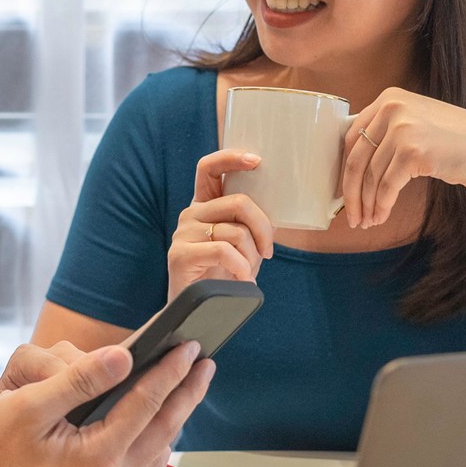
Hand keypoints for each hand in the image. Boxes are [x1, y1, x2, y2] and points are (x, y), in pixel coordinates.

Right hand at [0, 341, 214, 466]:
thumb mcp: (28, 405)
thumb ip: (79, 379)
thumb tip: (123, 355)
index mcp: (96, 458)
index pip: (146, 404)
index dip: (169, 370)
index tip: (188, 344)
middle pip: (163, 429)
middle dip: (185, 393)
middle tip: (204, 361)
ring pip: (159, 453)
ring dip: (175, 418)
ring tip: (187, 388)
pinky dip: (158, 449)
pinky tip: (159, 432)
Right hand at [167, 149, 275, 298]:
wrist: (197, 309)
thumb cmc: (224, 274)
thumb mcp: (243, 243)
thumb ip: (252, 222)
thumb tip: (284, 203)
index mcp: (204, 205)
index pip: (209, 167)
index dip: (231, 158)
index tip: (257, 161)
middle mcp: (191, 213)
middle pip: (238, 202)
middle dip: (263, 228)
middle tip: (268, 251)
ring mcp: (183, 233)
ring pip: (236, 230)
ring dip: (252, 255)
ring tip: (248, 272)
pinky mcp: (181, 254)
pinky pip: (225, 252)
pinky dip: (241, 268)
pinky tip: (241, 281)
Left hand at [341, 88, 465, 227]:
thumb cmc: (455, 144)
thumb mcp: (417, 124)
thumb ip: (387, 132)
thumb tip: (350, 165)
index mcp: (389, 98)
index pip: (352, 137)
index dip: (344, 168)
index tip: (343, 190)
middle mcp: (392, 107)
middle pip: (356, 158)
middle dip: (350, 192)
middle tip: (351, 215)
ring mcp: (403, 129)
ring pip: (370, 176)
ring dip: (366, 204)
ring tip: (368, 221)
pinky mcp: (414, 152)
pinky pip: (386, 186)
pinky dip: (381, 205)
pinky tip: (381, 217)